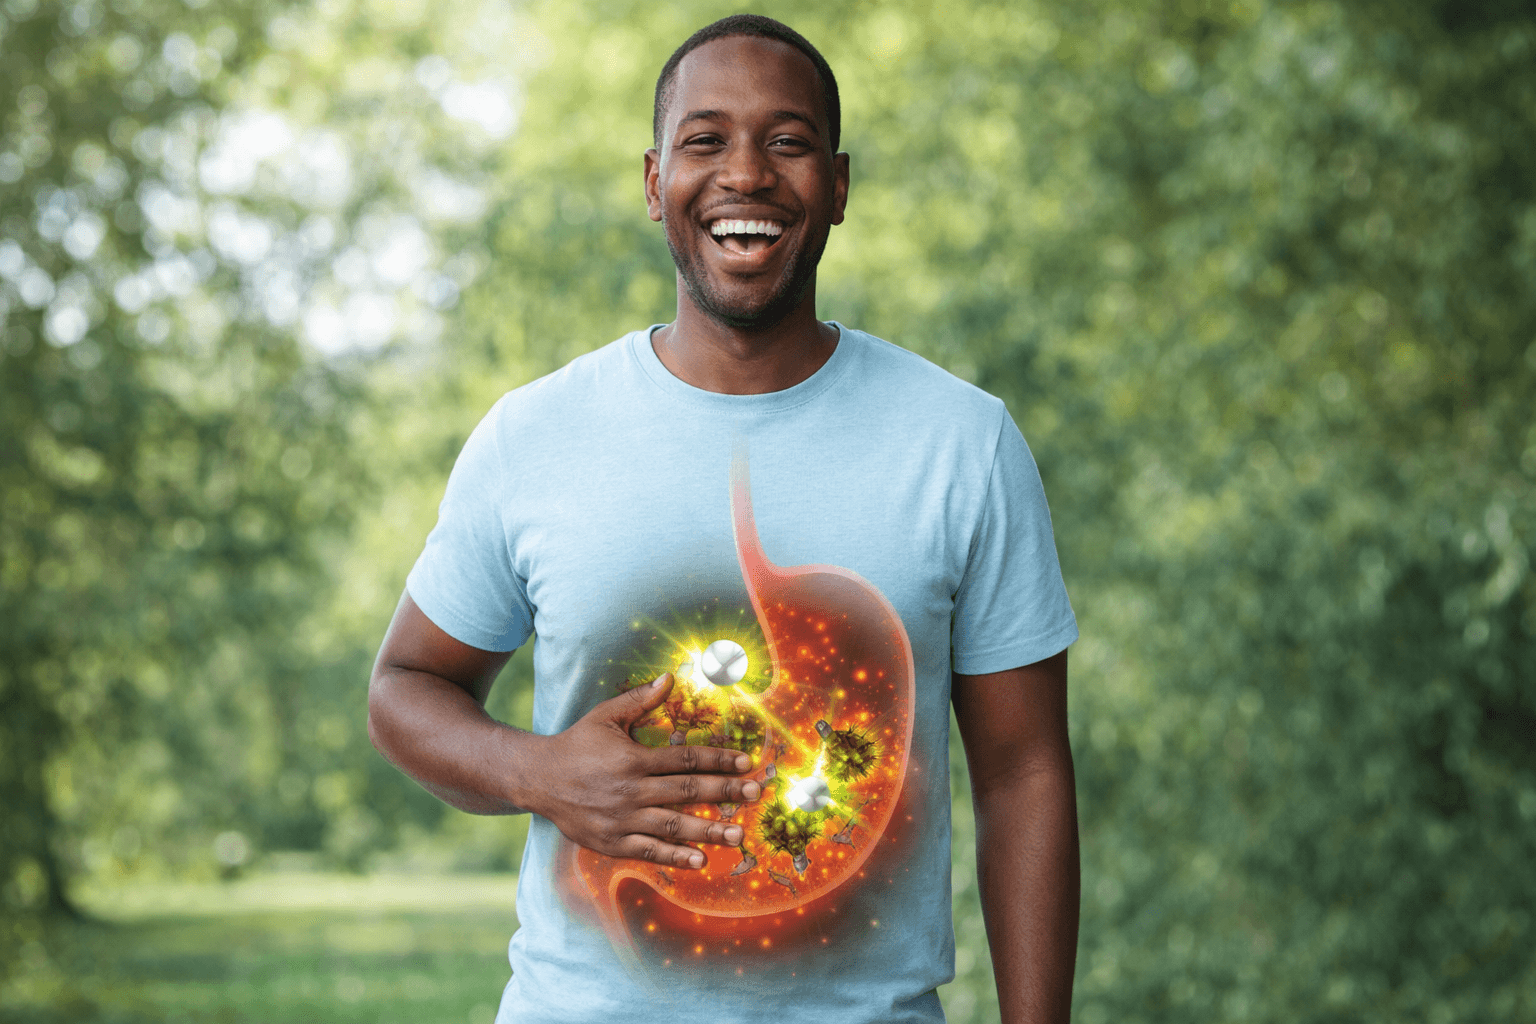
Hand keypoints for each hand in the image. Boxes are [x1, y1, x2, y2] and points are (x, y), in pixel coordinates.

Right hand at [526, 673, 761, 868]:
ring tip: (739, 833)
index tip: (746, 763)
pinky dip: (674, 856)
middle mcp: (630, 791)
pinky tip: (700, 858)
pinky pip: (649, 851)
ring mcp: (621, 820)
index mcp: (632, 758)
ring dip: (708, 829)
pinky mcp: (612, 842)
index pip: (685, 759)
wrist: (537, 779)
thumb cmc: (576, 743)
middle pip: (686, 791)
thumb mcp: (605, 716)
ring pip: (672, 825)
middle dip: (724, 792)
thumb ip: (640, 700)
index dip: (718, 760)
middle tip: (755, 795)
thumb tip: (670, 677)